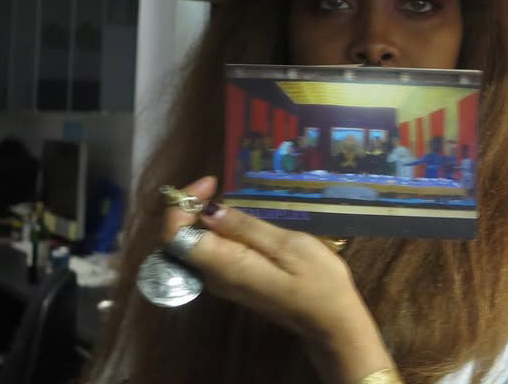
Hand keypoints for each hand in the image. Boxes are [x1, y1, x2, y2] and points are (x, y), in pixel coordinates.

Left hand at [162, 177, 395, 382]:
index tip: (211, 184)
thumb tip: (209, 211)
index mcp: (227, 267)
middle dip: (191, 208)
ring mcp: (225, 283)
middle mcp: (217, 278)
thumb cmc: (318, 281)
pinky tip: (240, 219)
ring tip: (229, 196)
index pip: (176, 238)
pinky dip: (217, 231)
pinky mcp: (236, 283)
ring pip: (196, 246)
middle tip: (218, 185)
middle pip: (182, 241)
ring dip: (204, 217)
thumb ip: (247, 228)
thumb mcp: (288, 245)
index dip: (181, 206)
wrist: (331, 322)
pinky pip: (213, 253)